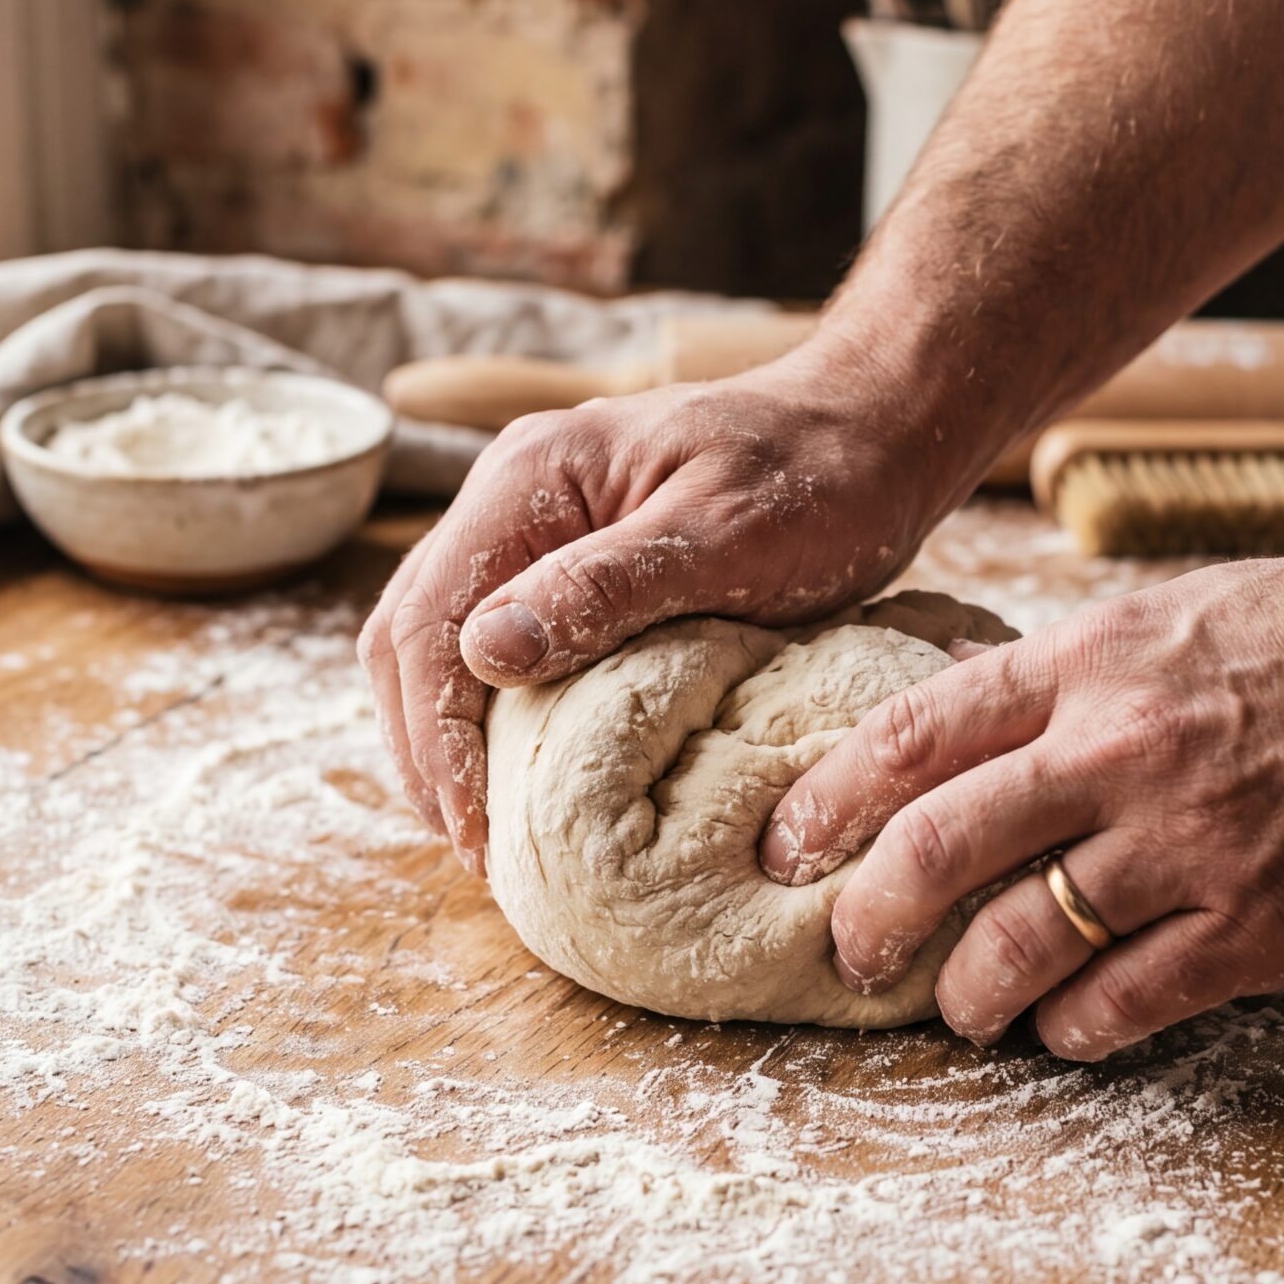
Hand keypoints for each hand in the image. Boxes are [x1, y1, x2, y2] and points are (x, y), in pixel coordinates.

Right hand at [359, 345, 973, 873]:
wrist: (873, 434)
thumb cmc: (819, 480)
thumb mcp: (725, 536)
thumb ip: (606, 586)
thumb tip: (486, 652)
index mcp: (530, 479)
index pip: (428, 619)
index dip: (435, 734)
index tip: (475, 828)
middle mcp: (513, 497)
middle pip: (410, 634)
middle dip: (426, 747)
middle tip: (473, 849)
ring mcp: (535, 528)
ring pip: (442, 643)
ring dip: (448, 736)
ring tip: (487, 831)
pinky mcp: (570, 562)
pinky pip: (497, 645)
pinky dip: (492, 715)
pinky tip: (526, 777)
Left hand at [757, 539, 1283, 1058]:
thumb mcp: (1189, 611)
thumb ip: (1085, 673)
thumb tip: (989, 729)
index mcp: (1093, 660)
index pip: (912, 732)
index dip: (828, 797)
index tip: (784, 843)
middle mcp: (1118, 748)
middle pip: (933, 847)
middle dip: (866, 918)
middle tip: (845, 953)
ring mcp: (1185, 842)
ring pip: (1016, 943)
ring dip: (967, 993)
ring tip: (963, 1008)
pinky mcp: (1257, 925)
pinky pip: (1123, 1001)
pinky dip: (1077, 1028)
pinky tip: (1071, 1031)